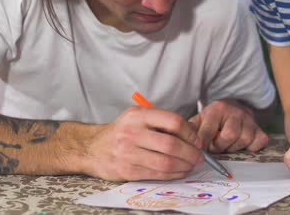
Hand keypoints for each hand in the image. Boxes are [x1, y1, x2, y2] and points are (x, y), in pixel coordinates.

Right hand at [81, 106, 202, 180]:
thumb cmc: (121, 132)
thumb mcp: (138, 118)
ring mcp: (128, 152)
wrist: (91, 148)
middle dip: (191, 153)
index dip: (190, 133)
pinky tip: (179, 172)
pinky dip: (173, 174)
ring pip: (166, 162)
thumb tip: (193, 133)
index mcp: (138, 115)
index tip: (197, 141)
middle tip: (199, 156)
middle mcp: (132, 132)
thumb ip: (162, 122)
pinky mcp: (127, 170)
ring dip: (184, 166)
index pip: (172, 121)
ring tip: (191, 165)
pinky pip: (157, 174)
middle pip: (171, 145)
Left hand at [189, 100, 268, 152]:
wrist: (234, 107)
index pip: (208, 130)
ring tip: (227, 145)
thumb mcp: (201, 119)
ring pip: (243, 140)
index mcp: (217, 108)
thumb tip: (184, 140)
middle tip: (215, 147)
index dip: (203, 144)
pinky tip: (242, 145)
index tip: (200, 151)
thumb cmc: (214, 118)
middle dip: (220, 146)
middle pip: (229, 135)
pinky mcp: (260, 129)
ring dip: (233, 148)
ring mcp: (249, 120)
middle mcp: (235, 112)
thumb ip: (191, 129)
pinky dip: (250, 149)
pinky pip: (258, 143)